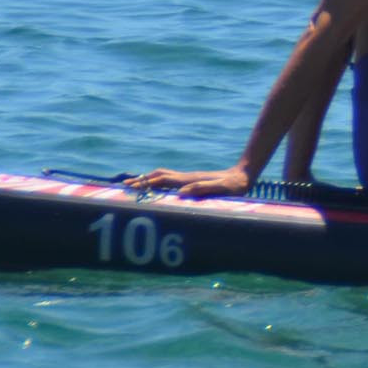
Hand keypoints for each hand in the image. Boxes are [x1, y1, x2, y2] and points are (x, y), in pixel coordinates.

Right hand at [126, 164, 257, 199]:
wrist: (243, 176)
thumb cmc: (234, 186)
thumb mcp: (222, 189)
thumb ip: (204, 189)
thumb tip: (182, 191)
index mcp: (189, 180)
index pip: (162, 180)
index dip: (146, 184)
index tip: (130, 188)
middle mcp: (186, 177)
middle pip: (158, 175)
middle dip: (141, 180)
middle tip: (124, 186)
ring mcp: (189, 178)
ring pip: (163, 176)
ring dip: (148, 179)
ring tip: (134, 185)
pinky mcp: (193, 181)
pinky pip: (170, 180)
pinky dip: (158, 182)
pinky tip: (156, 188)